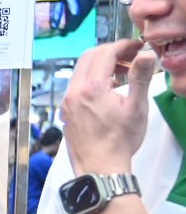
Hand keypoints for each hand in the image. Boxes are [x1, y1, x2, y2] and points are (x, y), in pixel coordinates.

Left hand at [62, 40, 155, 174]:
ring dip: (101, 66)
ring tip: (123, 74)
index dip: (123, 45)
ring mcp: (67, 102)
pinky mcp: (66, 111)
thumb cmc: (120, 140)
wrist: (100, 167)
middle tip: (131, 57)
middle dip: (111, 52)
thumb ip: (140, 78)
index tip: (137, 46)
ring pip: (81, 71)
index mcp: (91, 88)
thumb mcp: (136, 107)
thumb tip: (146, 55)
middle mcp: (74, 92)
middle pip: (89, 57)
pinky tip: (109, 90)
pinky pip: (76, 86)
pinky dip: (92, 79)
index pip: (104, 53)